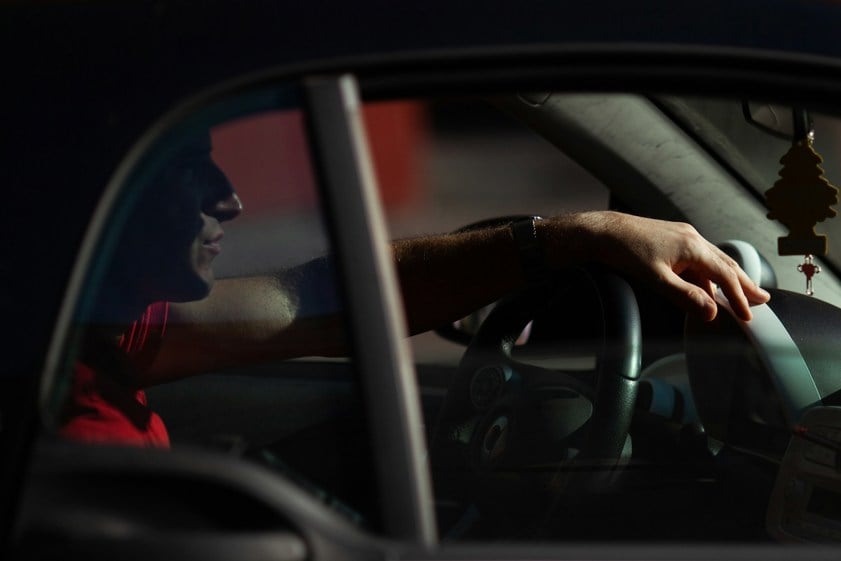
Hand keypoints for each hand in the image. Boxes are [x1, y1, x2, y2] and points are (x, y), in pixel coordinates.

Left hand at [544, 212, 770, 320]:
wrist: (604, 232)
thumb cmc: (626, 252)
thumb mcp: (656, 280)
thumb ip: (685, 297)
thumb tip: (711, 312)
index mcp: (693, 247)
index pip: (725, 276)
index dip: (738, 297)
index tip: (748, 315)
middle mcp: (693, 238)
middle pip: (726, 264)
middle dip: (745, 284)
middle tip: (763, 299)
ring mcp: (684, 236)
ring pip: (713, 260)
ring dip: (728, 278)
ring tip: (741, 293)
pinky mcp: (674, 237)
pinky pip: (699, 257)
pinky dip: (708, 272)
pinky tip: (707, 284)